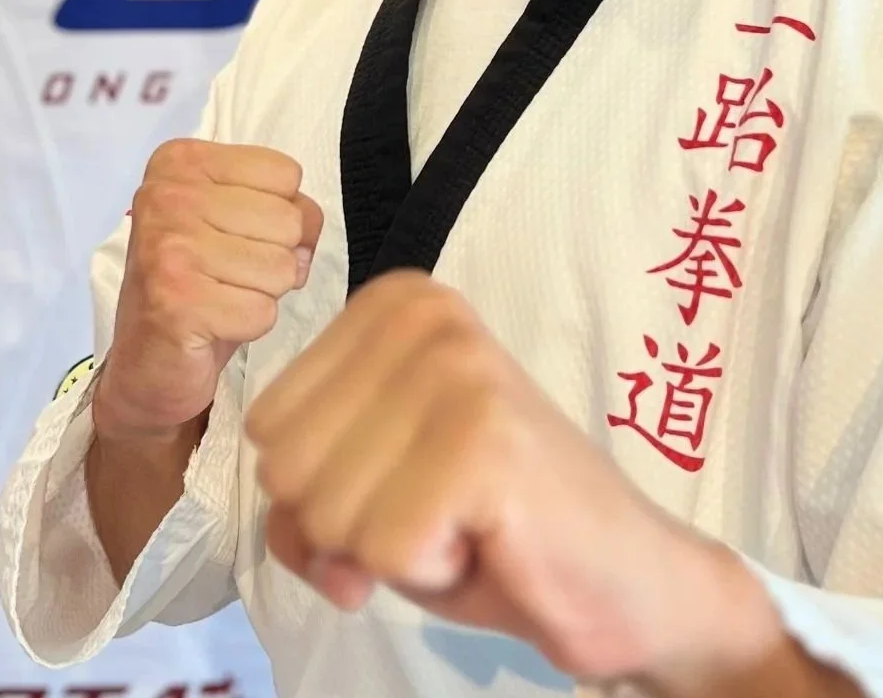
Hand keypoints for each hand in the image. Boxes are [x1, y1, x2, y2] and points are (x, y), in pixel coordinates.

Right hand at [94, 139, 323, 441]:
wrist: (148, 360)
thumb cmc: (201, 281)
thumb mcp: (238, 221)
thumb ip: (282, 205)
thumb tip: (308, 232)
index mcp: (181, 161)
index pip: (286, 174)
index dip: (280, 214)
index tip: (238, 236)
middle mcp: (167, 194)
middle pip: (290, 219)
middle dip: (275, 258)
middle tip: (230, 275)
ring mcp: (168, 247)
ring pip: (282, 267)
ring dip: (262, 293)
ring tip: (222, 297)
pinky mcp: (176, 301)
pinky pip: (263, 311)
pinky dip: (248, 326)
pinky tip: (213, 324)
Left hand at [243, 271, 786, 688]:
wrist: (618, 576)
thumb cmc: (486, 531)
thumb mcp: (368, 496)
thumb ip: (299, 498)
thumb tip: (298, 527)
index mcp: (393, 305)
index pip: (265, 425)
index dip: (320, 491)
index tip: (404, 483)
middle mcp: (424, 315)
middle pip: (284, 468)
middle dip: (348, 525)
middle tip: (436, 511)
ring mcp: (458, 371)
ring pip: (326, 512)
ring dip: (390, 551)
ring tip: (464, 522)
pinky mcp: (485, 441)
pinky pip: (383, 549)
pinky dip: (429, 572)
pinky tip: (487, 542)